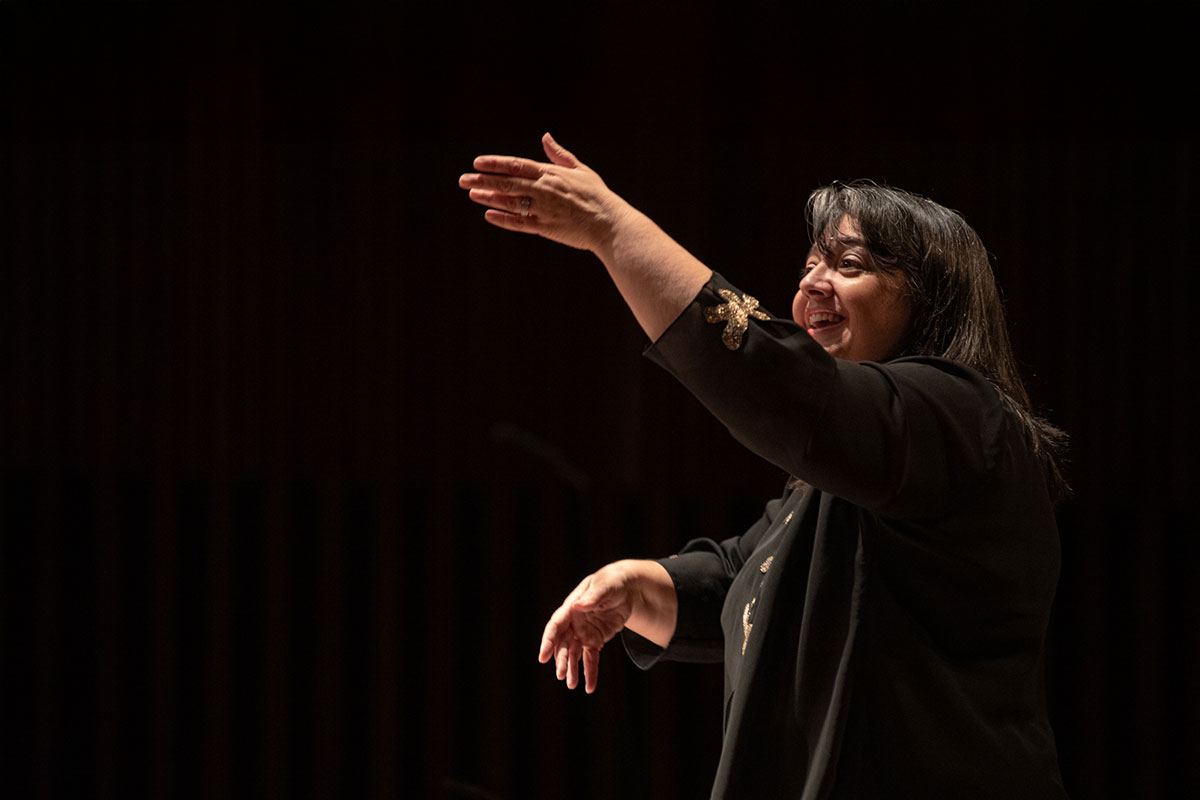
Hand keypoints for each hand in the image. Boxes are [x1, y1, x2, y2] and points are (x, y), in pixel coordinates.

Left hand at [459, 132, 631, 252]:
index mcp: (551, 174)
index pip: (517, 165)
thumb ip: (560, 155)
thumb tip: (545, 137)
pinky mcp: (546, 228)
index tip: (477, 162)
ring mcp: (544, 210)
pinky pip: (519, 223)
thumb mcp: (581, 170)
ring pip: (510, 202)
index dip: (495, 163)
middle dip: (483, 180)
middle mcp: (544, 190)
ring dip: (489, 198)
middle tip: (463, 180)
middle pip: (507, 182)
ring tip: (472, 194)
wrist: (610, 224)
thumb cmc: (597, 197)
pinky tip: (489, 215)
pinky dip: (503, 219)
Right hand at [538, 562, 636, 693]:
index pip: (556, 625)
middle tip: (561, 675)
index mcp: (572, 607)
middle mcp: (574, 623)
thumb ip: (593, 596)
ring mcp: (584, 633)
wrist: (626, 589)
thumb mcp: (605, 586)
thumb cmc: (612, 583)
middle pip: (564, 644)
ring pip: (574, 654)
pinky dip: (590, 673)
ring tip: (572, 685)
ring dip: (572, 669)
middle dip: (562, 660)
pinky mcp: (595, 641)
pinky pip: (591, 659)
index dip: (548, 641)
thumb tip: (579, 605)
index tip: (543, 657)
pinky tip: (589, 687)